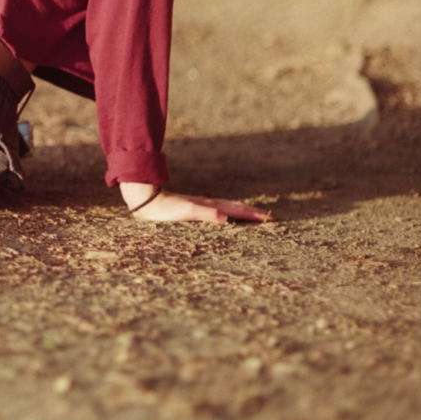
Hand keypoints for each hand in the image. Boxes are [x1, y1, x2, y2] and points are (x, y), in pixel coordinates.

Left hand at [122, 187, 272, 224]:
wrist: (148, 200)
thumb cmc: (165, 209)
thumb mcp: (186, 212)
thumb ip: (206, 213)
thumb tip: (226, 218)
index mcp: (210, 206)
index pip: (237, 210)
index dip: (254, 215)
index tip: (272, 219)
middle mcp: (209, 204)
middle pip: (237, 207)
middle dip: (255, 213)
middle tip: (272, 218)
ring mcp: (203, 205)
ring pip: (230, 208)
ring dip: (244, 212)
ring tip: (257, 216)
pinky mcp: (196, 209)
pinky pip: (220, 211)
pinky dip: (231, 213)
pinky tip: (229, 217)